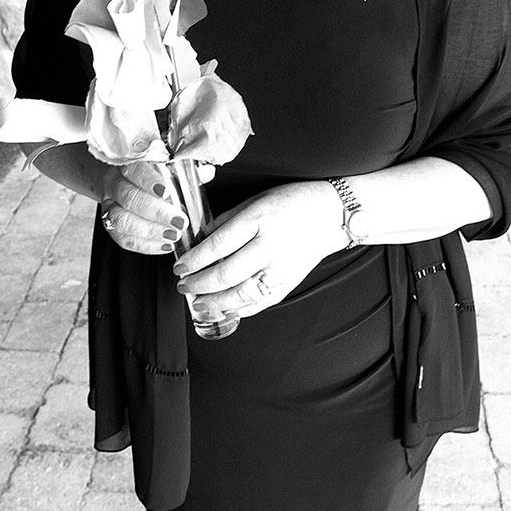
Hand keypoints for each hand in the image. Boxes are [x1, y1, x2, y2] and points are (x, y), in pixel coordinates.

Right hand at [100, 160, 188, 254]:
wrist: (124, 182)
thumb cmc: (153, 174)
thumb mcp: (170, 168)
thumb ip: (187, 171)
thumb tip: (208, 172)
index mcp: (129, 164)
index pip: (134, 169)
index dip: (149, 181)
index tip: (166, 192)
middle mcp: (114, 183)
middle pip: (128, 197)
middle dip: (155, 212)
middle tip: (179, 221)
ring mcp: (110, 205)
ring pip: (120, 220)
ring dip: (149, 231)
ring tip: (173, 236)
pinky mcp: (110, 226)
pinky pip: (122, 239)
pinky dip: (145, 245)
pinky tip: (165, 245)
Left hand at [173, 181, 345, 318]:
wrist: (330, 215)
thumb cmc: (292, 203)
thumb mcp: (255, 200)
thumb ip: (226, 220)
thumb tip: (200, 239)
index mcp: (258, 219)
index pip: (218, 245)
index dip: (194, 260)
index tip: (179, 266)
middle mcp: (269, 246)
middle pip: (225, 274)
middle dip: (198, 284)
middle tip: (183, 285)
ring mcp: (280, 269)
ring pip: (240, 295)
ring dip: (214, 303)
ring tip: (197, 302)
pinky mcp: (287, 284)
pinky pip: (259, 304)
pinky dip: (237, 310)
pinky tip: (222, 310)